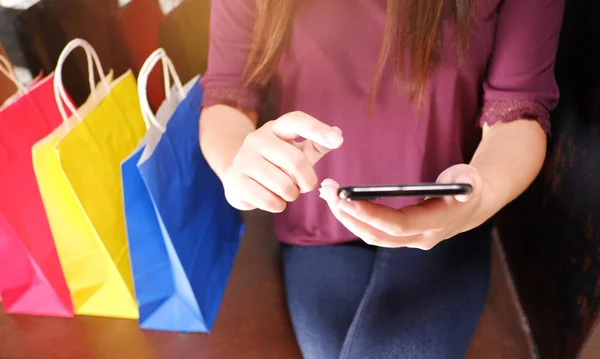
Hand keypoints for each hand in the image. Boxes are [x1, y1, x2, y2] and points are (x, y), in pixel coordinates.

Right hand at [223, 111, 343, 212]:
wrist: (238, 176)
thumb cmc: (275, 163)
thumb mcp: (296, 151)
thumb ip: (317, 145)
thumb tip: (338, 134)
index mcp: (275, 128)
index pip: (297, 121)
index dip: (318, 129)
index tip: (338, 140)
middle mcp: (257, 139)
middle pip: (296, 161)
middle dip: (307, 181)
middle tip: (304, 186)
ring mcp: (244, 159)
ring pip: (284, 185)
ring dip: (292, 195)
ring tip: (285, 191)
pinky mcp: (236, 181)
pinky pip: (270, 201)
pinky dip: (278, 205)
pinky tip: (272, 199)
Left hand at [319, 164, 491, 248]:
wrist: (472, 206)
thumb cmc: (468, 186)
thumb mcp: (472, 177)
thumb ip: (468, 180)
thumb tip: (466, 187)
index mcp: (437, 223)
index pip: (398, 225)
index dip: (371, 215)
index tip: (346, 200)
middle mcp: (421, 237)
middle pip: (378, 235)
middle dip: (350, 216)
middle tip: (328, 194)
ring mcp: (410, 239)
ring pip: (372, 236)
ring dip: (347, 218)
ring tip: (328, 195)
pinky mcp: (401, 236)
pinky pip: (374, 232)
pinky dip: (354, 218)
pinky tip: (340, 203)